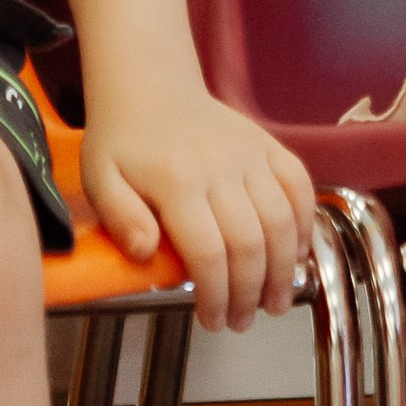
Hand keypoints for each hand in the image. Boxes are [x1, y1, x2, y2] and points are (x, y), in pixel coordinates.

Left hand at [83, 90, 320, 330]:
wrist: (150, 85)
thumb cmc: (123, 139)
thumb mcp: (100, 179)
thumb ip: (120, 219)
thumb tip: (145, 253)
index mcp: (177, 182)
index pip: (208, 253)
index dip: (216, 296)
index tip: (212, 321)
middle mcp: (220, 168)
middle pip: (250, 244)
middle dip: (250, 293)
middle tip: (242, 320)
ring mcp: (249, 154)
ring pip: (282, 221)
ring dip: (283, 269)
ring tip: (275, 301)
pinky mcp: (268, 144)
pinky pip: (300, 186)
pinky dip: (305, 223)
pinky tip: (296, 254)